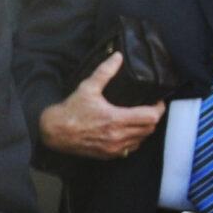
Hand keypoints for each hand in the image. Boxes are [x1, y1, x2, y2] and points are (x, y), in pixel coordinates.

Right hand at [37, 52, 165, 158]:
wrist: (54, 132)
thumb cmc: (70, 111)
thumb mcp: (87, 88)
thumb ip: (104, 72)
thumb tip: (117, 57)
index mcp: (116, 119)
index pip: (151, 117)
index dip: (159, 108)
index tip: (156, 101)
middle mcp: (117, 136)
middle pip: (150, 129)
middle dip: (153, 118)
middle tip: (149, 108)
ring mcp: (114, 148)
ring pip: (142, 140)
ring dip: (144, 130)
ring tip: (139, 119)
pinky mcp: (108, 155)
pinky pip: (131, 149)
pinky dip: (134, 140)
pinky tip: (128, 132)